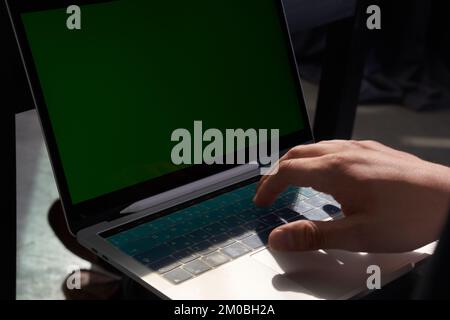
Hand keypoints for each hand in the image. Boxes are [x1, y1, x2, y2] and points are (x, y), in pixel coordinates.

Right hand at [253, 140, 449, 252]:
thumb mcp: (359, 234)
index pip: (287, 171)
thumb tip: (279, 237)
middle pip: (296, 154)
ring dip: (295, 163)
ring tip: (291, 182)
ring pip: (315, 148)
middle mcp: (345, 152)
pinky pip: (334, 147)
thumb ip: (314, 235)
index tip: (261, 201)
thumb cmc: (411, 215)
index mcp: (336, 170)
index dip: (268, 186)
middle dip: (276, 171)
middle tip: (268, 190)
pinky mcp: (373, 150)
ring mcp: (360, 148)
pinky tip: (326, 175)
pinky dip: (316, 159)